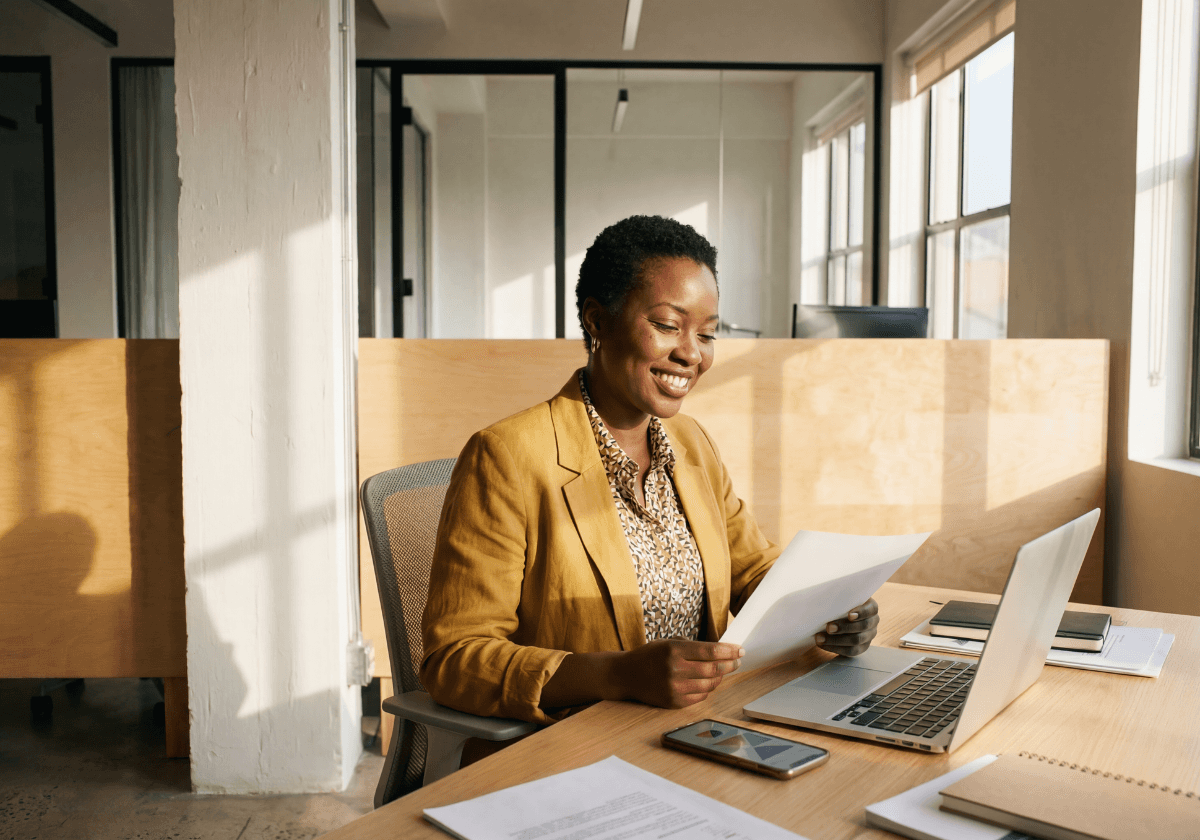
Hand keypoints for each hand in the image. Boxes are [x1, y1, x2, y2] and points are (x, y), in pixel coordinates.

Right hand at [618, 639, 743, 708]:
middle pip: (713, 669)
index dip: (728, 651)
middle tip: (738, 661)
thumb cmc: (650, 656)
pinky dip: (708, 688)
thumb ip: (693, 646)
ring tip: (723, 671)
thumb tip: (721, 650)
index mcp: (674, 650)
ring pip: (709, 684)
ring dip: (720, 677)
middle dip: (730, 665)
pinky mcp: (674, 702)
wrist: (626, 675)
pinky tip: (709, 681)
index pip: (710, 651)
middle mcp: (674, 670)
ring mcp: (674, 688)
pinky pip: (700, 696)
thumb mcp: (668, 642)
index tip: (740, 650)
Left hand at [815, 598, 878, 656]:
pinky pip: (850, 651)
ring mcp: (869, 636)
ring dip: (836, 640)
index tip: (849, 615)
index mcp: (871, 608)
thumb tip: (824, 599)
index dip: (861, 613)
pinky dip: (835, 648)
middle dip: (844, 628)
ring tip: (820, 638)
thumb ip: (840, 598)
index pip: (871, 610)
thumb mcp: (843, 598)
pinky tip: (822, 644)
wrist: (839, 616)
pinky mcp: (861, 648)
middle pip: (863, 626)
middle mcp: (873, 622)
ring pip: (856, 641)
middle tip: (828, 627)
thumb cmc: (841, 603)